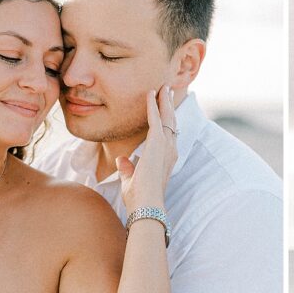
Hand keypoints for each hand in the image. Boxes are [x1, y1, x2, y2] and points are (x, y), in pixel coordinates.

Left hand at [118, 87, 177, 212]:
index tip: (164, 108)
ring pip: (167, 117)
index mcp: (166, 159)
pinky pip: (156, 119)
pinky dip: (153, 105)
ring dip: (164, 101)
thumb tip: (122, 160)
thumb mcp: (131, 180)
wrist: (145, 205)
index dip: (166, 120)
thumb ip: (128, 168)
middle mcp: (171, 150)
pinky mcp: (157, 144)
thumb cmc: (140, 198)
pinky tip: (149, 93)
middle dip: (169, 105)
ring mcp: (166, 146)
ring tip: (162, 87)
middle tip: (167, 90)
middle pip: (171, 122)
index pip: (168, 134)